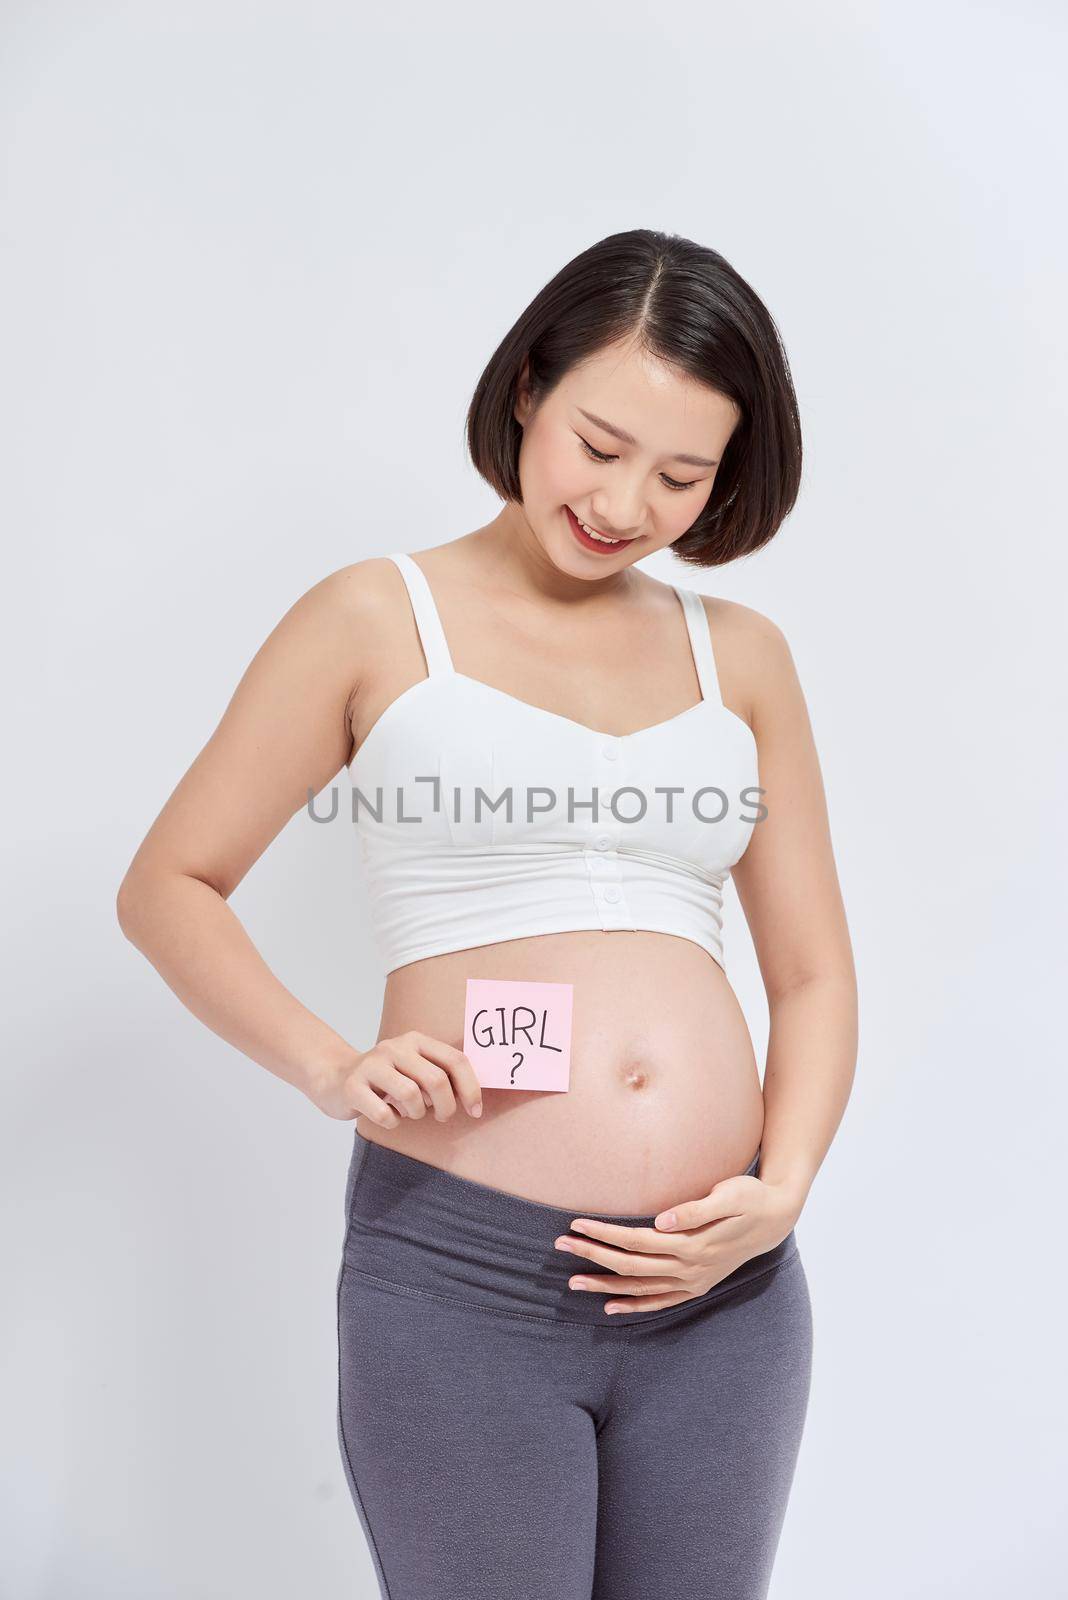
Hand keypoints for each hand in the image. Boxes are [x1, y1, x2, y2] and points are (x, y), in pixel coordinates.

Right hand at [308, 1031, 483, 1124]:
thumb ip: (441, 1076)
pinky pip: (385, 1114)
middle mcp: (394, 1048)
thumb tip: (474, 1098)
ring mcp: (371, 1065)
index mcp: (415, 1040)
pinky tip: (387, 1116)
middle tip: (442, 1116)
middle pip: (437, 1080)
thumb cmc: (385, 1080)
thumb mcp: (414, 1069)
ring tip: (408, 1112)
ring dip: (416, 1114)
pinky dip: (392, 1122)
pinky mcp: (353, 1087)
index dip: (471, 1088)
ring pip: (412, 1096)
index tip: (475, 1111)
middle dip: (447, 1106)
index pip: (456, 1060)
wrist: (334, 1078)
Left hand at [553, 1170, 801, 1314]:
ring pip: (640, 1288)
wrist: (775, 1219)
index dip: (604, 1233)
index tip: (576, 1223)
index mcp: (693, 1244)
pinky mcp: (696, 1285)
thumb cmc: (749, 1198)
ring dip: (605, 1285)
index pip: (636, 1241)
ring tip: (573, 1282)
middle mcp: (690, 1268)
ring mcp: (693, 1281)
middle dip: (593, 1256)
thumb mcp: (730, 1195)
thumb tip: (662, 1220)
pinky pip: (660, 1302)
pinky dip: (634, 1305)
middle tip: (560, 1246)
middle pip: (630, 1265)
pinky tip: (610, 1307)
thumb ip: (696, 1209)